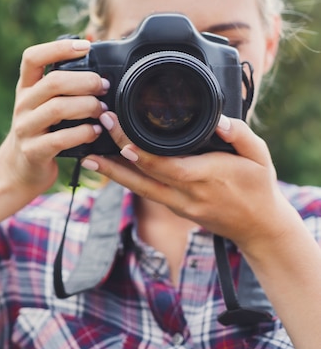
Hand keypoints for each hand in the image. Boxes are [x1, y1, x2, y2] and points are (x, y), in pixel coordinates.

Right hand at [0, 39, 108, 193]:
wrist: (18, 170)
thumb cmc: (41, 132)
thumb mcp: (44, 105)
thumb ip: (63, 87)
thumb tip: (97, 65)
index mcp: (26, 88)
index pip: (32, 57)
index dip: (58, 47)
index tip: (85, 47)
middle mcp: (22, 105)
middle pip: (52, 82)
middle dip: (85, 81)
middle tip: (103, 86)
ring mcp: (26, 129)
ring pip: (57, 108)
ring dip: (87, 106)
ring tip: (102, 110)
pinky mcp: (33, 151)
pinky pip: (61, 139)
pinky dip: (84, 133)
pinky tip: (96, 132)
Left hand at [81, 111, 297, 248]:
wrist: (258, 227)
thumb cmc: (258, 187)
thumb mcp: (260, 156)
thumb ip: (240, 134)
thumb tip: (219, 121)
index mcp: (205, 176)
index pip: (164, 164)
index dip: (138, 151)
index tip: (118, 128)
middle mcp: (186, 194)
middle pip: (143, 176)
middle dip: (116, 154)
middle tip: (97, 130)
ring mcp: (177, 205)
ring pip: (138, 189)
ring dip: (112, 172)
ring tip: (88, 156)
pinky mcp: (173, 208)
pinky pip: (145, 192)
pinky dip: (126, 179)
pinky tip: (110, 166)